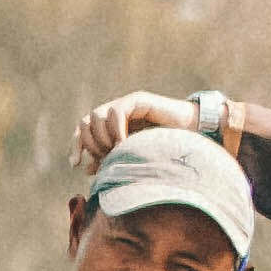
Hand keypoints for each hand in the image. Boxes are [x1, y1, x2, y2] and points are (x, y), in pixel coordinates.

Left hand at [72, 86, 223, 168]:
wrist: (195, 137)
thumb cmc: (168, 151)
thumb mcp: (134, 159)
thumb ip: (112, 161)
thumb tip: (87, 169)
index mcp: (112, 125)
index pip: (83, 129)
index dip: (76, 145)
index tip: (76, 164)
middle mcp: (116, 112)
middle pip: (86, 122)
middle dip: (91, 144)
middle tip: (105, 158)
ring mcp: (126, 104)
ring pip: (96, 116)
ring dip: (103, 138)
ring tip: (118, 151)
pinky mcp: (138, 100)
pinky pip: (116, 113)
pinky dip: (117, 131)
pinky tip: (125, 144)